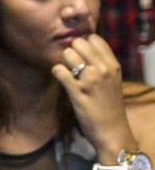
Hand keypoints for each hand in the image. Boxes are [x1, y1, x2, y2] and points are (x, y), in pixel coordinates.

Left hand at [52, 34, 136, 162]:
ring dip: (63, 61)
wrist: (112, 131)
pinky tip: (60, 79)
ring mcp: (89, 79)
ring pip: (68, 54)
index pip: (94, 38)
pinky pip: (59, 71)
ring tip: (66, 72)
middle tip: (70, 63)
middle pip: (78, 43)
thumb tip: (84, 50)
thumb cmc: (110, 106)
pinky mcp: (76, 91)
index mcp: (113, 65)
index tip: (79, 51)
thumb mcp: (112, 81)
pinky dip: (56, 72)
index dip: (83, 42)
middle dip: (71, 51)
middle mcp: (102, 69)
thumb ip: (101, 65)